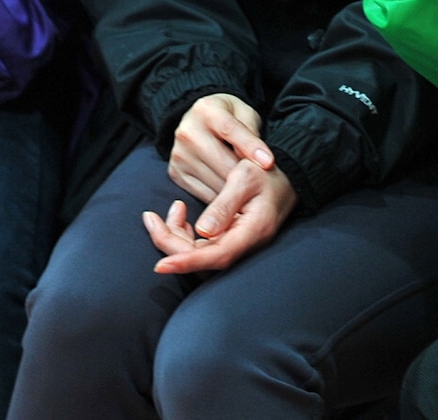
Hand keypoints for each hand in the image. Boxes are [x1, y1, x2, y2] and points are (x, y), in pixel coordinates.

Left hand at [144, 159, 298, 274]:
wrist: (287, 177)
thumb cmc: (266, 173)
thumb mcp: (245, 178)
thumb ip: (224, 205)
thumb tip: (202, 231)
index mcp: (252, 231)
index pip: (216, 256)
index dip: (187, 262)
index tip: (160, 265)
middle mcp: (246, 244)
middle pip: (203, 259)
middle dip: (171, 243)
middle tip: (149, 218)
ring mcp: (239, 244)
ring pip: (201, 255)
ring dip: (176, 238)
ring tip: (166, 211)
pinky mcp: (232, 239)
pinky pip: (204, 247)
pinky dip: (186, 234)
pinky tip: (180, 214)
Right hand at [168, 94, 271, 202]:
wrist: (199, 120)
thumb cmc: (228, 117)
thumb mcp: (244, 113)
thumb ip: (251, 131)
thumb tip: (259, 160)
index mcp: (206, 111)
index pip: (231, 129)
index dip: (251, 147)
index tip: (269, 163)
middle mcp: (188, 132)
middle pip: (222, 161)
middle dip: (246, 175)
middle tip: (265, 183)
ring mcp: (179, 154)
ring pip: (215, 182)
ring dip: (236, 190)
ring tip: (251, 189)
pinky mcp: (176, 173)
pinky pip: (204, 194)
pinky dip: (222, 198)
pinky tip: (233, 194)